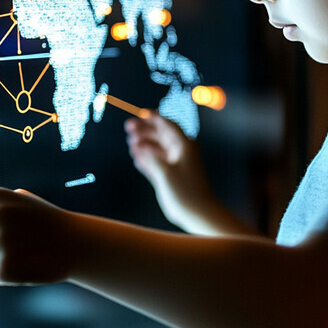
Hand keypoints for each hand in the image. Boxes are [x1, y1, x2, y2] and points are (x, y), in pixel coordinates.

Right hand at [124, 112, 219, 233]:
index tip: (139, 114)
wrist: (199, 214)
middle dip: (144, 130)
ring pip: (157, 148)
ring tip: (130, 144)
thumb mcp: (165, 172)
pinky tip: (136, 158)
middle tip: (128, 127)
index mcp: (183, 145)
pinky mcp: (171, 176)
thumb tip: (140, 147)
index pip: (167, 125)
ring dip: (144, 144)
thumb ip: (151, 157)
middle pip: (160, 135)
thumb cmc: (185, 191)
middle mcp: (180, 152)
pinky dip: (147, 159)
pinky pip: (157, 162)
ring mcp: (176, 164)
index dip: (153, 118)